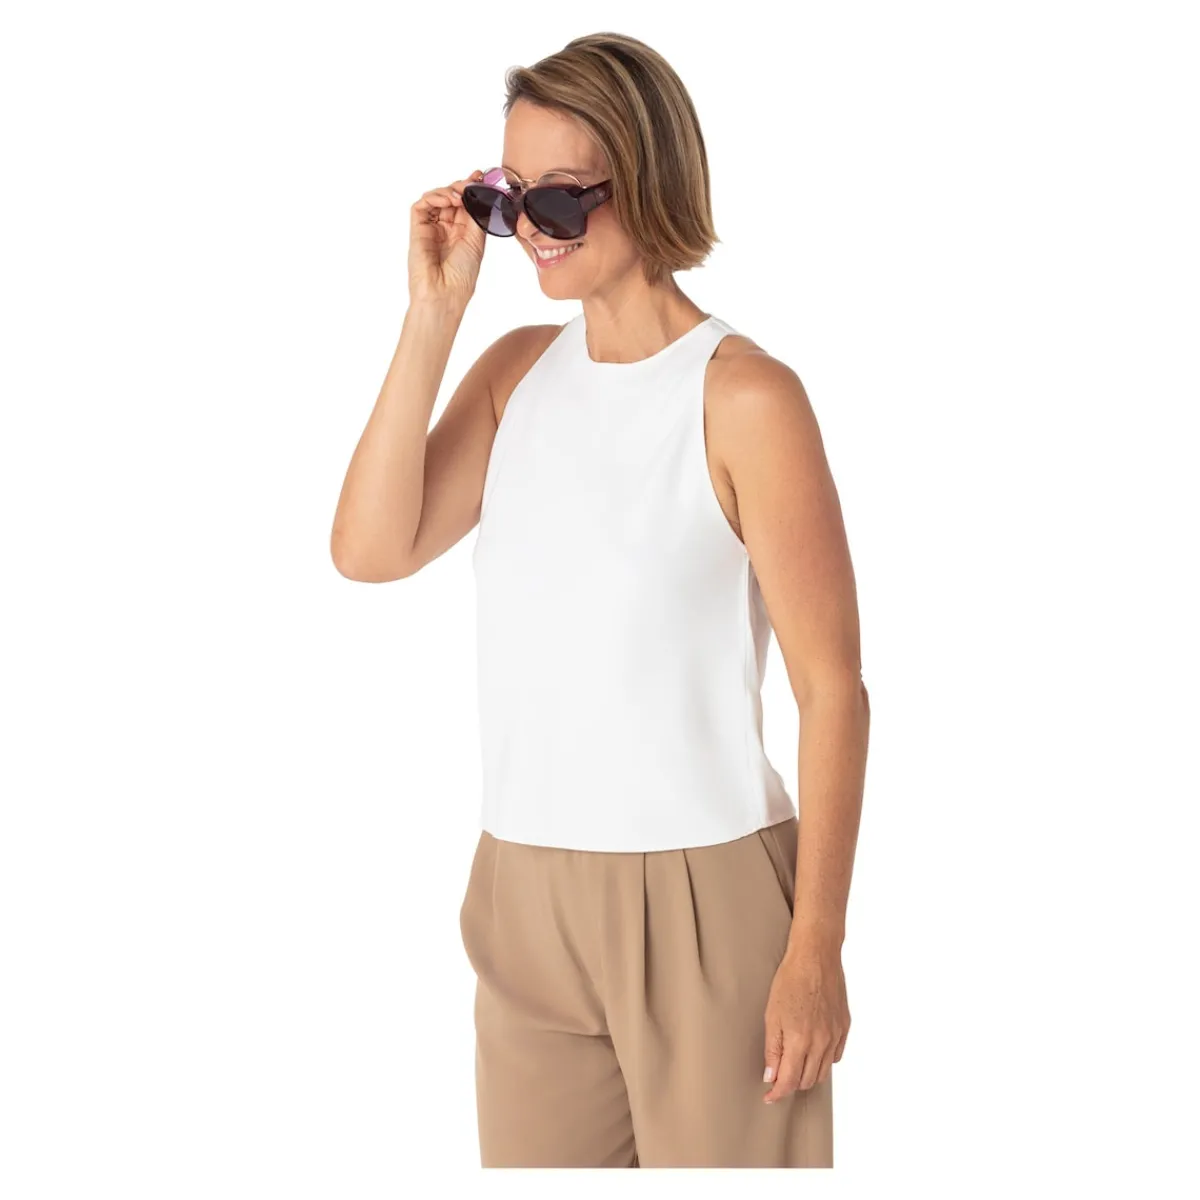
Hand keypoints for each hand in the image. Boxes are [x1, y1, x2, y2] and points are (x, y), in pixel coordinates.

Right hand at [408, 170, 486, 307]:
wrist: (444, 293)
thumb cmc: (462, 275)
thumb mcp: (477, 241)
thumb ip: (477, 215)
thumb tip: (479, 193)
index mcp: (462, 233)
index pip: (465, 204)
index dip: (471, 189)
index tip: (480, 177)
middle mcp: (446, 228)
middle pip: (451, 197)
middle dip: (462, 187)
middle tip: (472, 182)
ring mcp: (431, 228)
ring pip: (436, 198)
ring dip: (449, 190)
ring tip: (460, 194)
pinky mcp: (417, 228)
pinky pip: (422, 205)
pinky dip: (434, 196)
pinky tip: (448, 200)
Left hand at [762, 938, 849, 1102]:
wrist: (816, 956)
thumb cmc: (790, 980)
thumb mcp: (772, 1014)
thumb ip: (772, 1049)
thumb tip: (771, 1076)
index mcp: (800, 1040)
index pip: (789, 1081)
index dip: (777, 1093)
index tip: (769, 1097)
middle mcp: (821, 1043)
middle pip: (808, 1081)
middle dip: (792, 1084)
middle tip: (779, 1078)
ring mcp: (836, 1036)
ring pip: (824, 1072)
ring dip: (808, 1075)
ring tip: (795, 1066)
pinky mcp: (845, 1027)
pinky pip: (836, 1055)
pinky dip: (824, 1060)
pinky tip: (814, 1052)